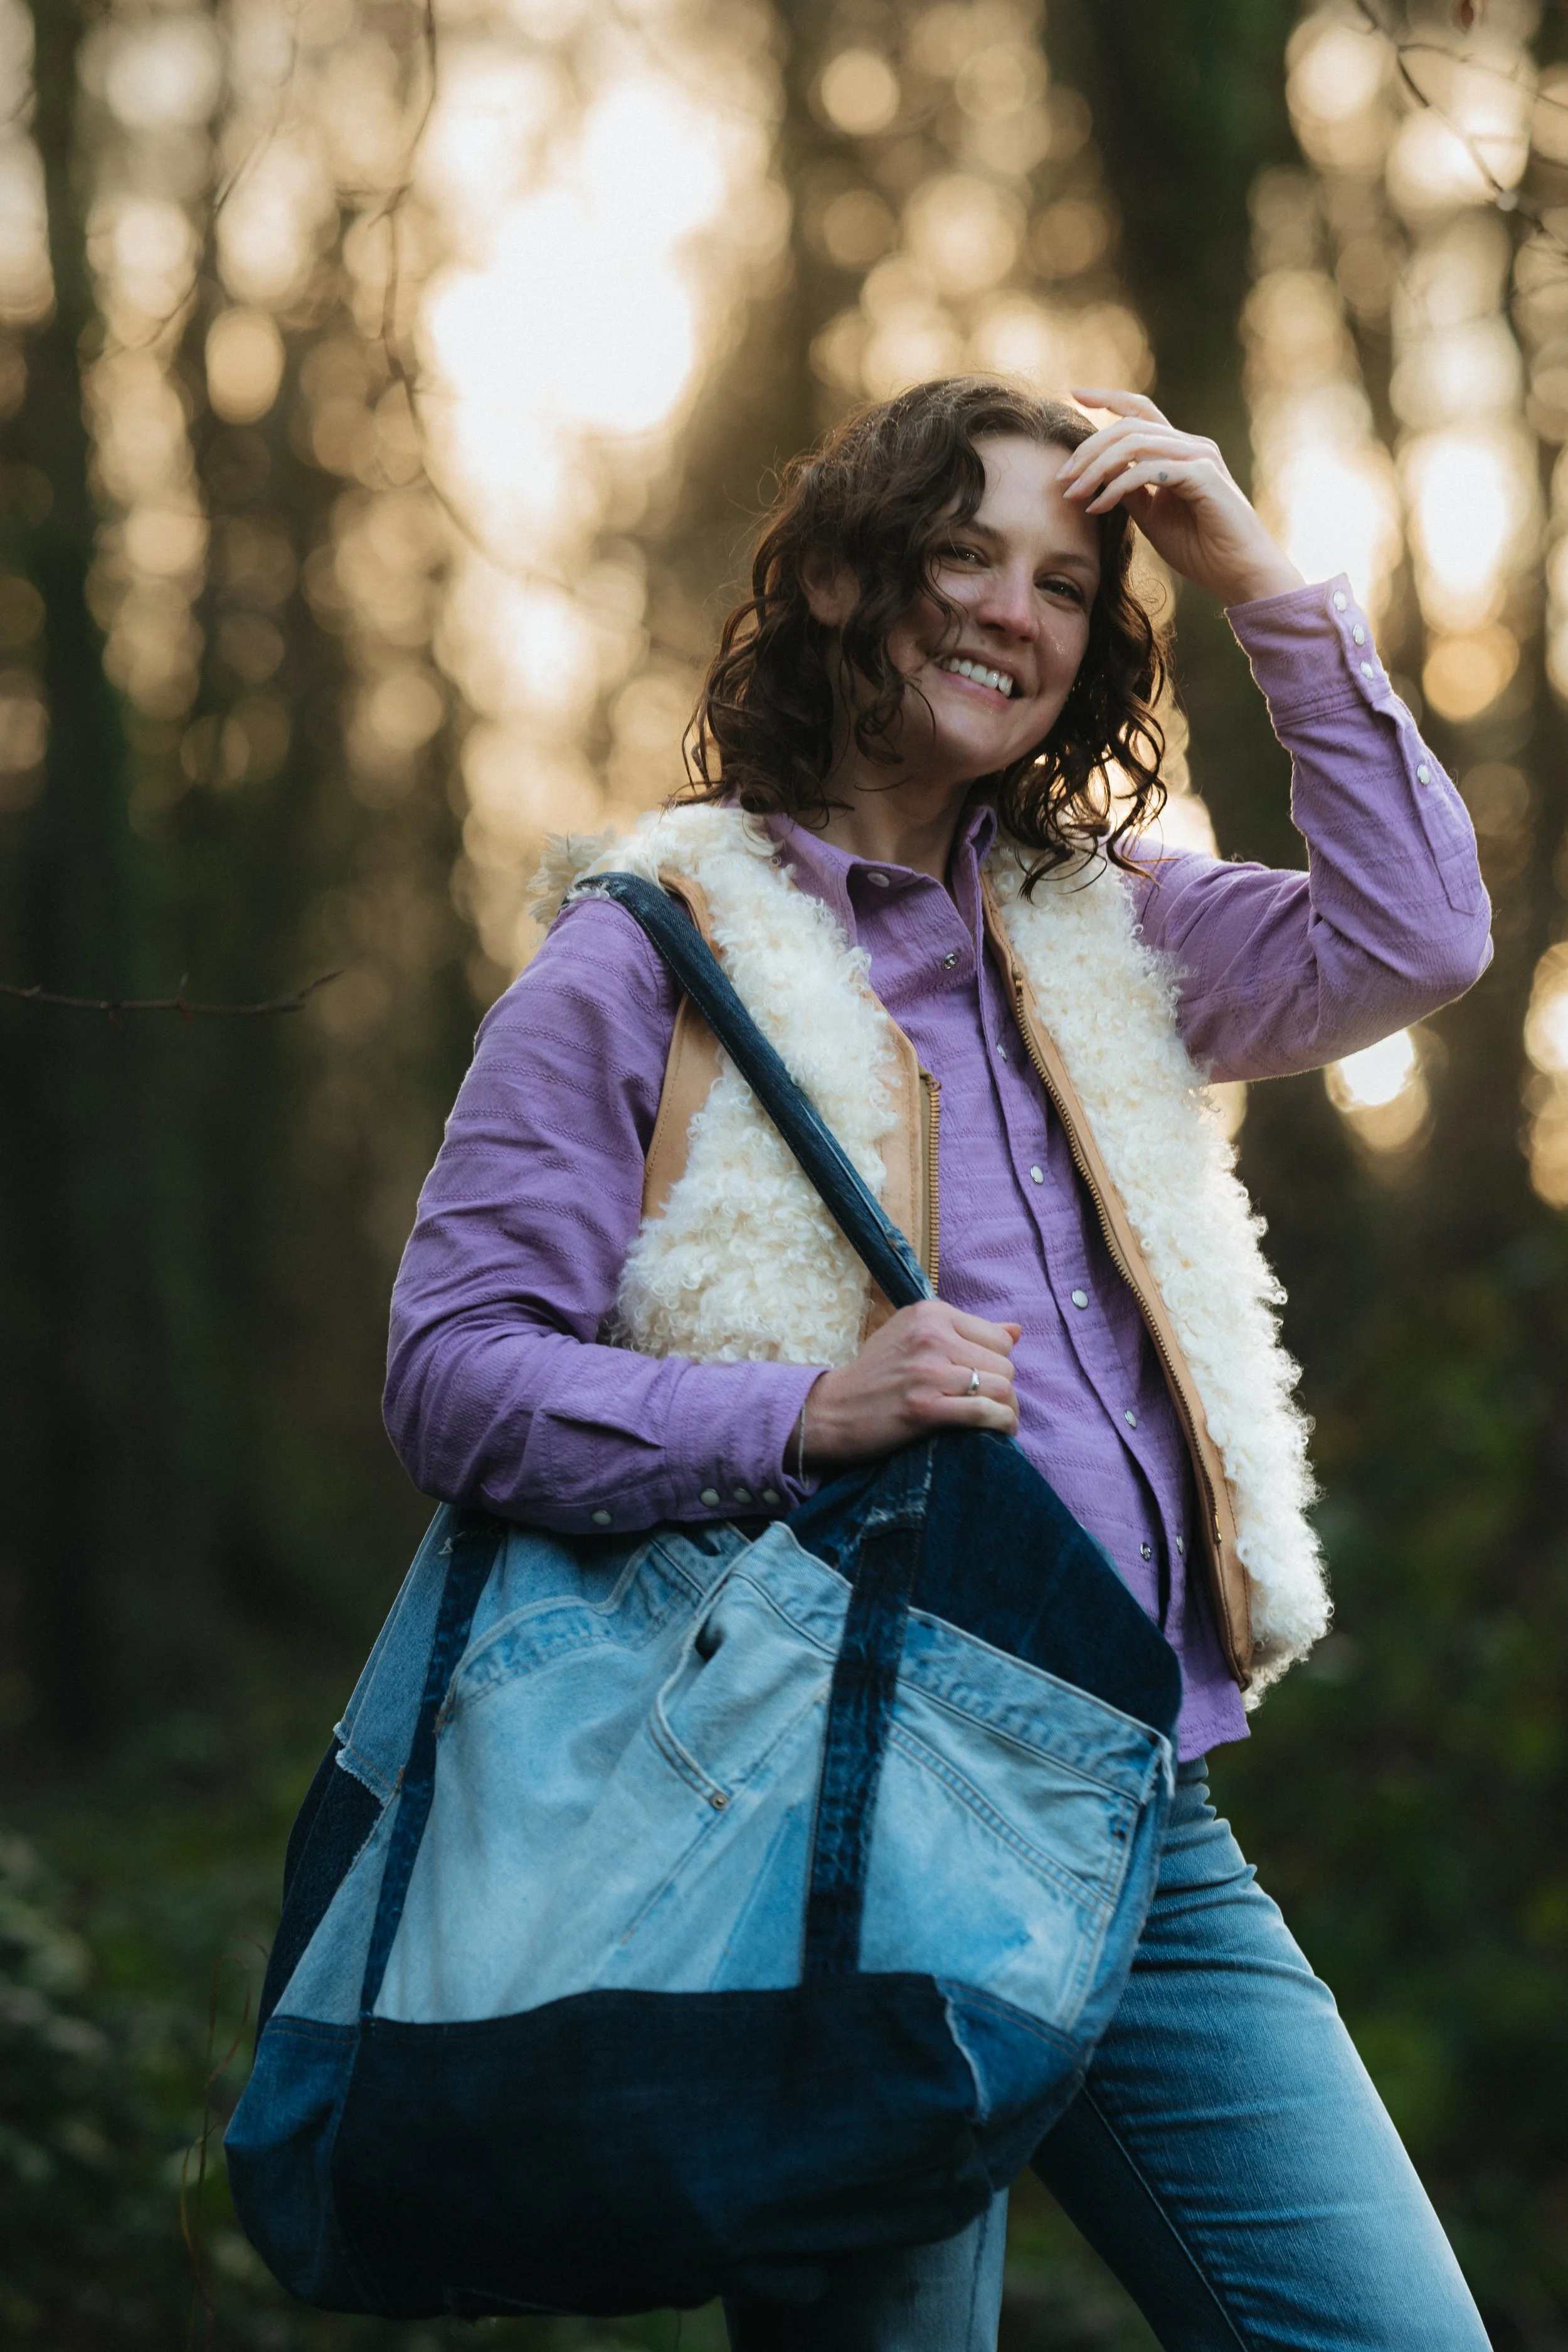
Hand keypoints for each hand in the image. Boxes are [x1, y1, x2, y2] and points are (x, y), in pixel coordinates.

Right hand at [799, 1300, 1019, 1470]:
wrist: (830, 1411)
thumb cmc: (874, 1375)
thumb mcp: (913, 1337)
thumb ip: (964, 1332)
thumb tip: (1017, 1330)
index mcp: (930, 1313)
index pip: (998, 1338)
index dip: (995, 1364)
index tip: (981, 1381)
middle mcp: (930, 1336)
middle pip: (1004, 1364)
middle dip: (1002, 1389)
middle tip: (989, 1406)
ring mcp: (927, 1372)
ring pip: (1002, 1387)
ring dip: (1007, 1410)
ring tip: (998, 1421)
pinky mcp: (924, 1408)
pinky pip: (985, 1412)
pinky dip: (1000, 1424)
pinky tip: (999, 1431)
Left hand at [1058, 388, 1303, 607]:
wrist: (1240, 574)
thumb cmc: (1202, 549)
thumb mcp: (1154, 518)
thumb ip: (1131, 492)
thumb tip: (1098, 476)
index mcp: (1180, 450)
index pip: (1140, 411)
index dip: (1108, 398)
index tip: (1075, 393)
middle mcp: (1191, 446)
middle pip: (1128, 426)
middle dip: (1088, 449)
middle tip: (1062, 478)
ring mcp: (1199, 457)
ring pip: (1134, 444)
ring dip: (1096, 469)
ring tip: (1073, 494)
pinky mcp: (1203, 476)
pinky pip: (1147, 471)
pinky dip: (1117, 488)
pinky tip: (1099, 507)